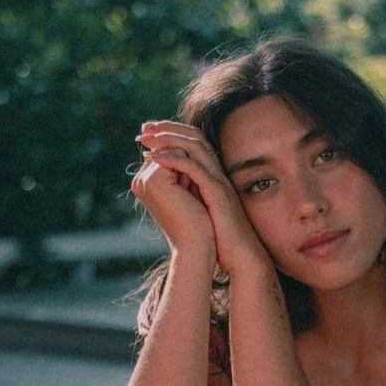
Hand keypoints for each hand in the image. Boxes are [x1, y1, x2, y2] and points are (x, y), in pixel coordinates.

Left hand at [136, 121, 270, 276]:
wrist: (241, 257)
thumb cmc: (222, 240)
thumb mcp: (202, 213)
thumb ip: (191, 198)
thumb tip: (171, 192)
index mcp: (213, 177)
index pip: (193, 144)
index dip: (172, 134)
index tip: (149, 134)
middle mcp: (218, 174)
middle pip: (194, 138)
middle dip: (168, 129)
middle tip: (145, 128)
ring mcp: (219, 181)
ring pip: (194, 146)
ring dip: (168, 138)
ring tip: (146, 138)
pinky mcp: (217, 192)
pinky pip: (193, 167)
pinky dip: (171, 158)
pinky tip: (152, 157)